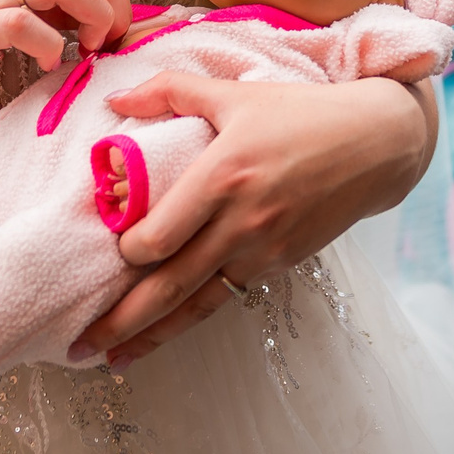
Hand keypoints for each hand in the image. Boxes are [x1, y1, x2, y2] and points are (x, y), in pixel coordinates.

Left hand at [72, 72, 428, 366]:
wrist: (376, 145)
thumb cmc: (300, 113)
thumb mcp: (233, 93)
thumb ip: (170, 92)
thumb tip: (112, 99)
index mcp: (222, 175)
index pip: (159, 235)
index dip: (125, 252)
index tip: (105, 251)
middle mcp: (241, 221)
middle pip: (170, 285)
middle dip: (122, 320)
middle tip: (77, 347)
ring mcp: (264, 249)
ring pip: (197, 304)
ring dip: (153, 336)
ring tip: (112, 362)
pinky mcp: (282, 264)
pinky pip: (227, 295)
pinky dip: (193, 318)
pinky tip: (165, 334)